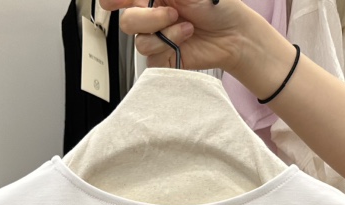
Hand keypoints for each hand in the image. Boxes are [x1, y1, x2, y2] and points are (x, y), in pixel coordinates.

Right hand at [99, 0, 249, 74]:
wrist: (234, 33)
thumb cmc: (216, 5)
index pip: (123, 0)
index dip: (112, 1)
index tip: (110, 2)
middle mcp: (152, 17)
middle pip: (127, 22)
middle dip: (147, 17)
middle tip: (172, 12)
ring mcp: (157, 39)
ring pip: (138, 41)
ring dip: (164, 32)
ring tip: (186, 27)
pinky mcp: (164, 59)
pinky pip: (151, 58)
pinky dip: (169, 46)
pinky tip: (185, 39)